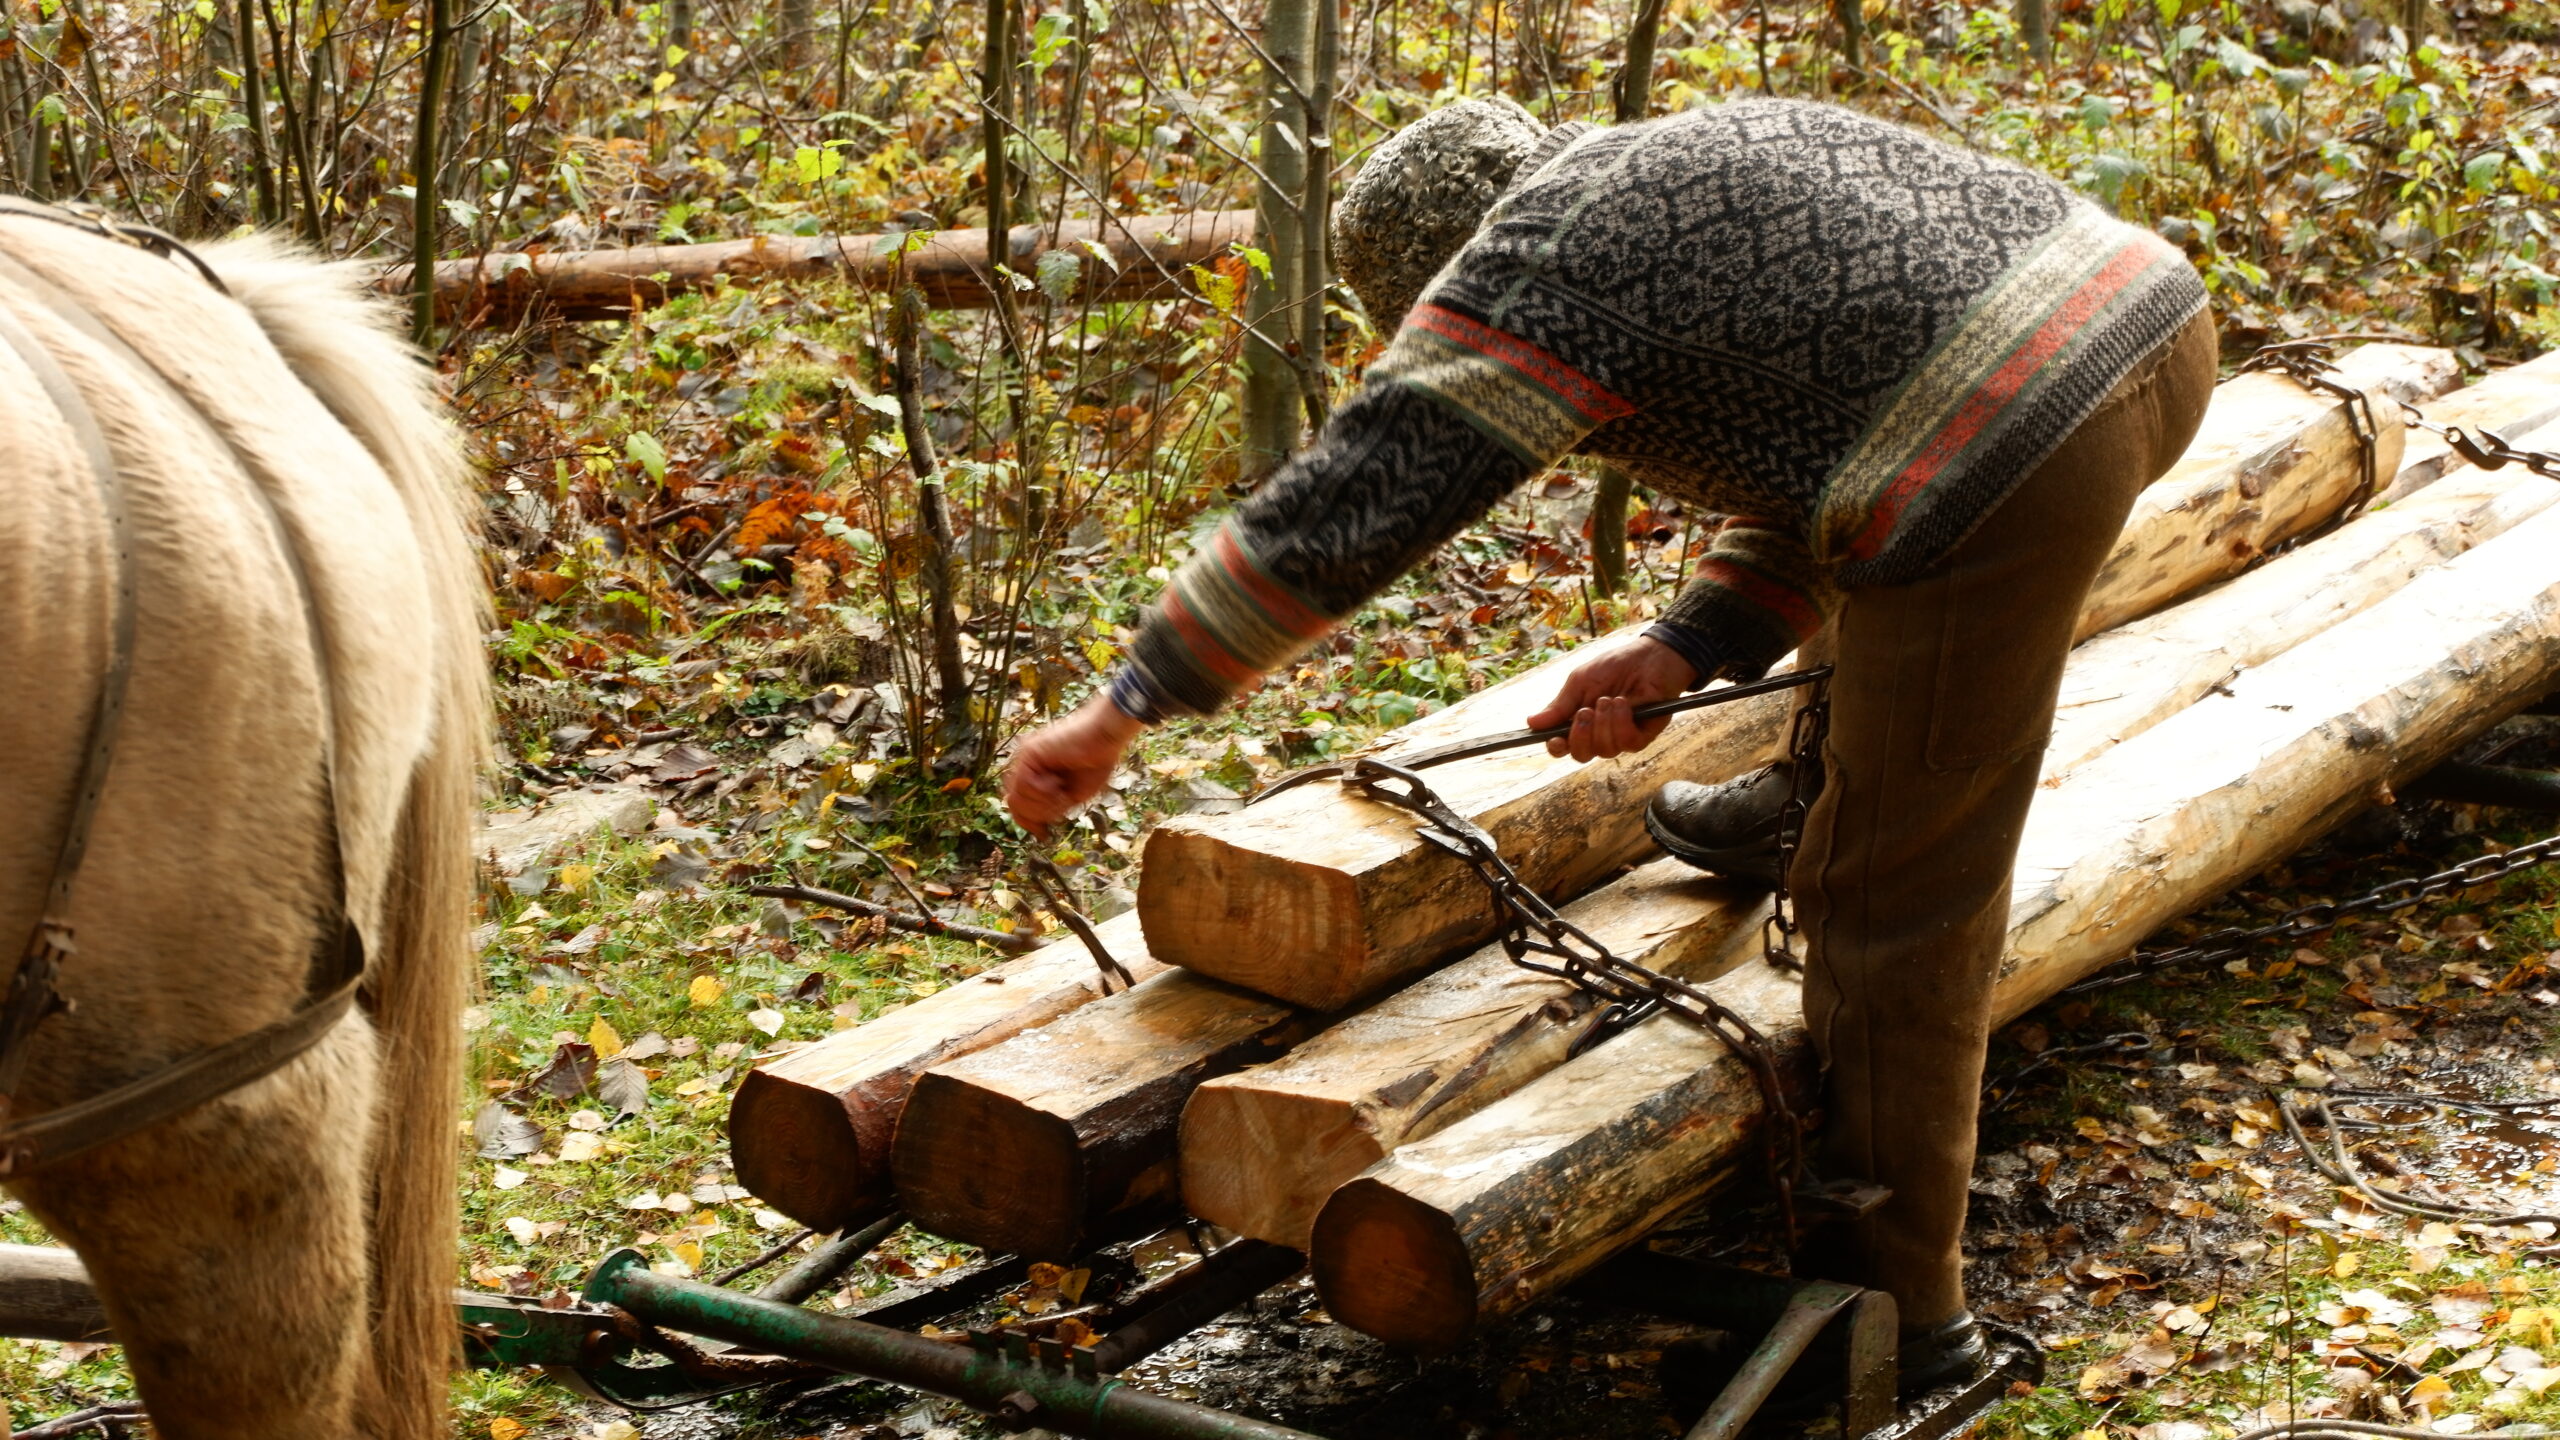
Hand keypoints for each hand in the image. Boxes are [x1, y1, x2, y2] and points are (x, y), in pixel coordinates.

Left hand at [1003, 694, 1145, 834]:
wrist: (1105, 738)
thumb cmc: (1096, 764)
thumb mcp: (1071, 796)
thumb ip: (1051, 809)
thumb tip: (1034, 828)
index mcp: (1034, 775)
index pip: (1017, 805)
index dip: (1027, 823)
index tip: (1043, 834)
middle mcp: (1025, 766)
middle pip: (1014, 805)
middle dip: (1038, 813)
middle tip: (1060, 801)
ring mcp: (1024, 758)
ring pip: (1016, 799)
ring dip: (1042, 802)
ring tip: (1060, 789)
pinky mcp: (1028, 753)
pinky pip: (1023, 786)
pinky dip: (1042, 791)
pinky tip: (1056, 781)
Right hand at [1523, 636, 1698, 761]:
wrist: (1650, 655)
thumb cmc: (1615, 666)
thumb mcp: (1581, 681)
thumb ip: (1560, 704)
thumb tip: (1532, 722)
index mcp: (1579, 722)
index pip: (1563, 747)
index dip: (1556, 747)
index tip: (1555, 739)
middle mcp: (1598, 734)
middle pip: (1581, 755)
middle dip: (1580, 735)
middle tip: (1586, 710)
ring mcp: (1621, 736)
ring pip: (1604, 750)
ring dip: (1604, 723)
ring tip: (1609, 699)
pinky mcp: (1643, 734)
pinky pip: (1626, 743)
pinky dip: (1622, 722)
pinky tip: (1624, 704)